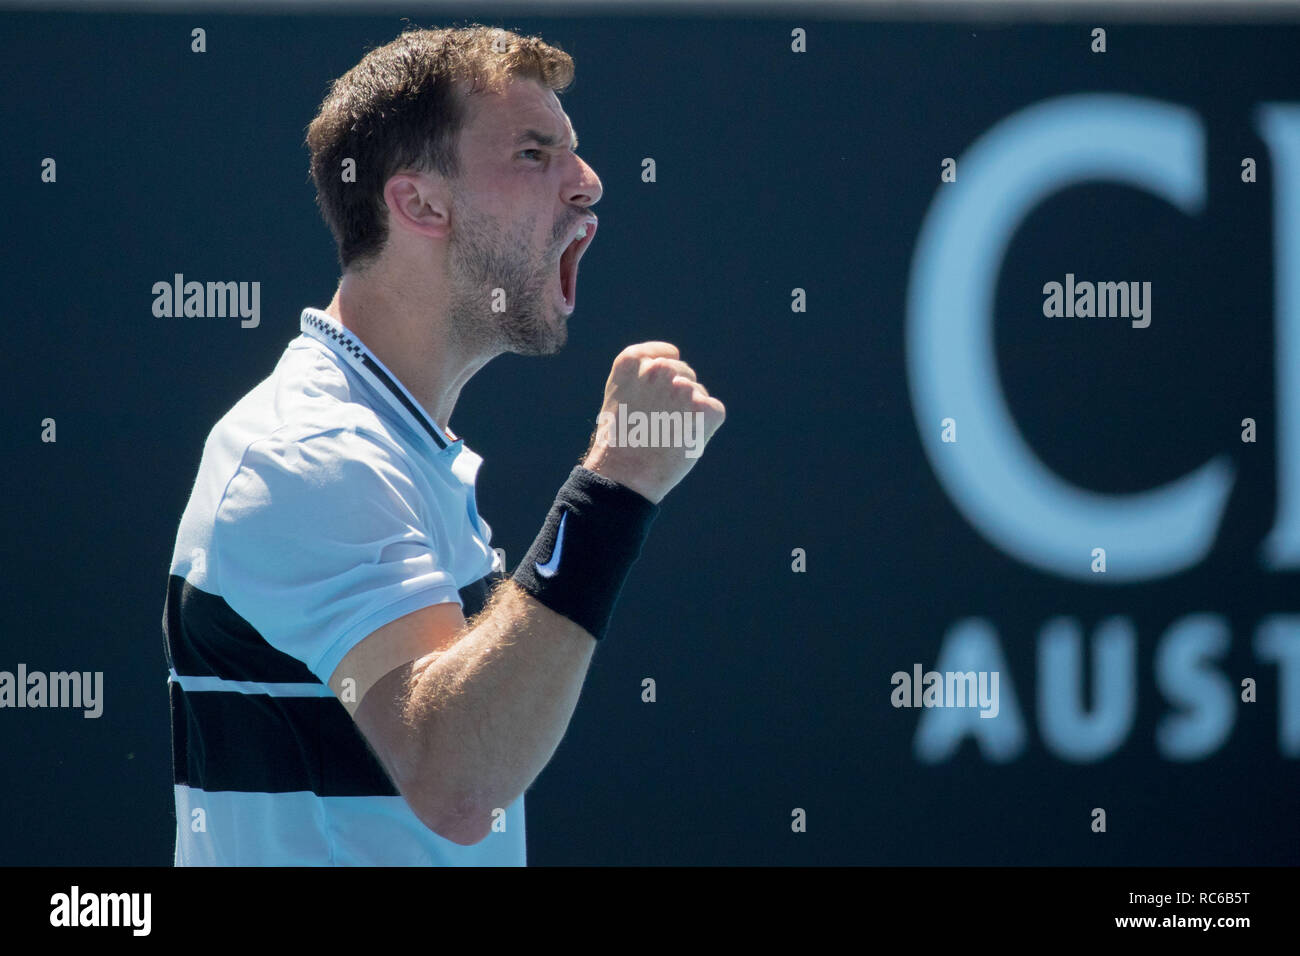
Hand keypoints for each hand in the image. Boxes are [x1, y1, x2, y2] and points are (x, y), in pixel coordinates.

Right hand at [581, 341, 725, 503]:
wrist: (625, 475)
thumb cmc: (619, 443)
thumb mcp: (620, 398)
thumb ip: (644, 378)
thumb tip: (678, 378)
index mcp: (632, 362)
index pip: (665, 354)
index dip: (664, 377)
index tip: (653, 398)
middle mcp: (659, 368)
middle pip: (684, 373)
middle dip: (677, 395)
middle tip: (657, 425)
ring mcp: (684, 387)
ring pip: (698, 393)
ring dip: (689, 412)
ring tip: (666, 435)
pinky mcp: (706, 408)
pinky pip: (713, 411)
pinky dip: (704, 427)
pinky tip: (683, 440)